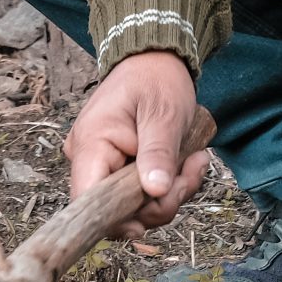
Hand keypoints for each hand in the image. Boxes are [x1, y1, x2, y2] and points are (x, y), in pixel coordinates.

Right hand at [65, 50, 212, 238]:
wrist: (154, 59)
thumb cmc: (156, 80)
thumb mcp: (164, 114)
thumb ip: (158, 153)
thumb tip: (154, 193)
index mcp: (92, 144)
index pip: (87, 201)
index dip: (114, 221)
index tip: (146, 222)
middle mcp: (88, 158)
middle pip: (116, 210)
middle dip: (161, 201)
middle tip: (191, 171)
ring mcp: (102, 164)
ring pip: (134, 206)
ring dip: (171, 192)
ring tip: (194, 160)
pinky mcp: (117, 167)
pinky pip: (140, 193)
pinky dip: (167, 185)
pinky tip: (186, 162)